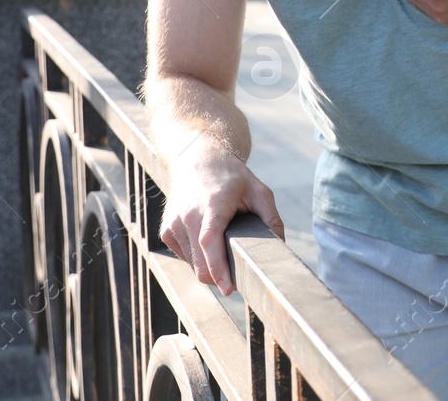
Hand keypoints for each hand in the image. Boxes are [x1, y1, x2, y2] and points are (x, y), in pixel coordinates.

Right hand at [158, 141, 284, 295]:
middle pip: (200, 263)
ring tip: (223, 248)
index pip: (210, 242)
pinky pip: (185, 257)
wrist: (198, 159)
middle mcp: (188, 215)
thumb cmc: (232, 177)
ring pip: (193, 265)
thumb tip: (280, 246)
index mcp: (212, 205)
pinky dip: (198, 258)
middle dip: (219, 277)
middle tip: (238, 277)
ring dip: (209, 267)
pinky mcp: (166, 231)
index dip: (218, 268)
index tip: (229, 288)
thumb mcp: (259, 190)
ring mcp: (174, 224)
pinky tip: (208, 241)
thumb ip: (272, 217)